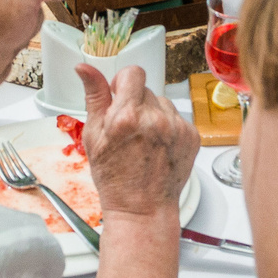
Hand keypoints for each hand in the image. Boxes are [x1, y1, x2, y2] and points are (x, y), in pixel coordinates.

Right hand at [78, 62, 195, 218]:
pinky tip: (158, 147)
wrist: (142, 209)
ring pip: (163, 103)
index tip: (119, 95)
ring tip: (144, 141)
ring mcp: (177, 128)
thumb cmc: (114, 178)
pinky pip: (177, 118)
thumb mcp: (94, 136)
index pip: (133, 73)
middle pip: (146, 90)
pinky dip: (168, 128)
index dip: (123, 82)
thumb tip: (85, 68)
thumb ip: (94, 97)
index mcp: (127, 116)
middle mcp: (155, 119)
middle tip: (128, 129)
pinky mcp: (192, 136)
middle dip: (136, 103)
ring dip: (153, 115)